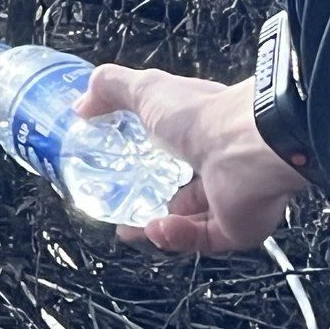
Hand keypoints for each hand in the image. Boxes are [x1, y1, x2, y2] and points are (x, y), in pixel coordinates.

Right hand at [76, 68, 308, 252]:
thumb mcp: (146, 89)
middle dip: (152, 203)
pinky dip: (176, 237)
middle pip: (185, 190)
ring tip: (131, 229)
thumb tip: (82, 102)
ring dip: (159, 226)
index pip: (176, 145)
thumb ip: (111, 88)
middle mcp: (221, 161)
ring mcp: (231, 195)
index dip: (149, 158)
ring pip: (192, 221)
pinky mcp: (236, 226)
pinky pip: (202, 240)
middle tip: (121, 212)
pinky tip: (157, 229)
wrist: (247, 147)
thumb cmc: (203, 115)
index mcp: (203, 128)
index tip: (120, 168)